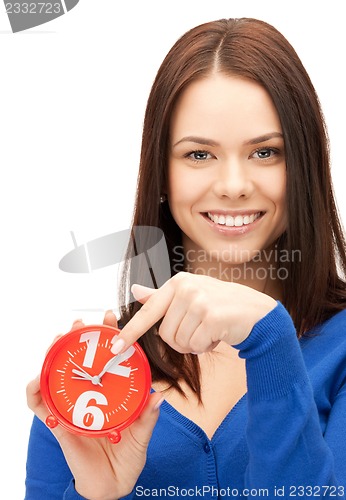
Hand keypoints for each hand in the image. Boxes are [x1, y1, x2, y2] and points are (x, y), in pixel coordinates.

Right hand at [27, 311, 162, 499]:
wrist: (113, 483)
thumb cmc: (128, 454)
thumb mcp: (142, 432)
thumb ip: (148, 416)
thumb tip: (158, 396)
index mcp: (108, 392)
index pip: (105, 358)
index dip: (106, 336)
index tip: (111, 318)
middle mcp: (87, 395)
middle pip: (77, 360)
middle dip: (76, 339)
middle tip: (80, 325)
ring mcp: (71, 406)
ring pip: (56, 374)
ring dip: (53, 355)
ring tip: (58, 341)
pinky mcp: (58, 423)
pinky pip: (39, 405)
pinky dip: (34, 390)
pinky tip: (38, 379)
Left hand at [111, 272, 276, 355]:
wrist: (256, 312)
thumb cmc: (221, 305)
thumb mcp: (190, 296)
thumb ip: (161, 296)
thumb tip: (134, 290)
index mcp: (178, 282)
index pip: (148, 311)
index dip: (131, 332)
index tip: (115, 348)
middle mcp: (187, 288)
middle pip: (165, 334)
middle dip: (180, 340)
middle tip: (198, 331)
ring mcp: (200, 301)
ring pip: (180, 342)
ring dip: (194, 344)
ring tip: (209, 330)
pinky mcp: (213, 316)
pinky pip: (196, 345)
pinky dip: (206, 346)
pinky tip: (218, 334)